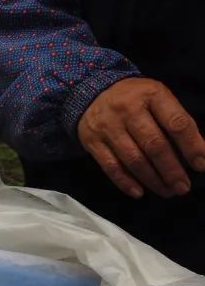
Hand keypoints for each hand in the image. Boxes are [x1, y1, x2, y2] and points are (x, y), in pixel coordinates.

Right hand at [78, 78, 204, 198]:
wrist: (91, 92)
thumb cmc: (134, 97)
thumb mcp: (157, 97)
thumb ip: (173, 119)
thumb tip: (195, 152)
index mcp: (152, 95)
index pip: (176, 123)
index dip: (191, 146)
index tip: (201, 165)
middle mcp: (128, 110)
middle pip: (154, 145)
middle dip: (171, 170)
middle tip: (183, 187)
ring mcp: (108, 127)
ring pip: (133, 159)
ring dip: (152, 179)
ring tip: (166, 192)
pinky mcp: (93, 142)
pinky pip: (110, 166)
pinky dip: (125, 182)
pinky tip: (139, 192)